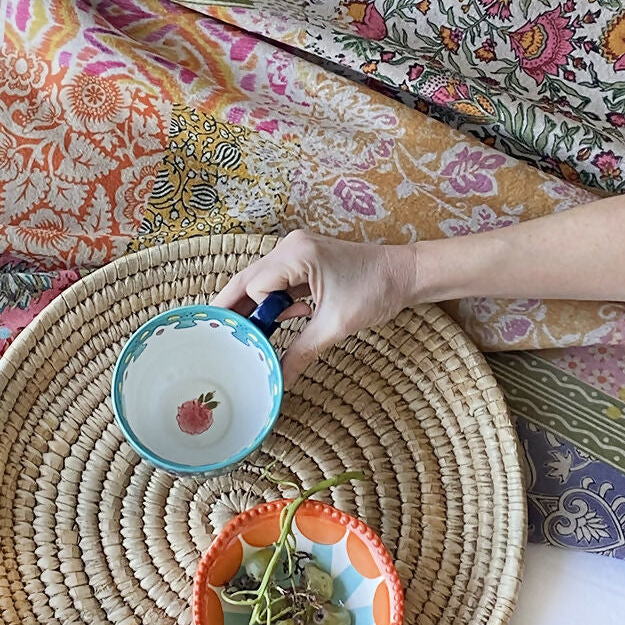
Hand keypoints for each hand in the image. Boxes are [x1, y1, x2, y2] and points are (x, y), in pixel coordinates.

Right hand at [212, 230, 416, 384]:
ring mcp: (297, 250)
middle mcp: (290, 246)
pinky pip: (279, 281)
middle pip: (248, 279)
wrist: (406, 274)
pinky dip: (279, 302)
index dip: (254, 316)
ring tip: (267, 332)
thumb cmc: (376, 291)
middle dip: (238, 308)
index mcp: (296, 255)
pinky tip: (291, 317)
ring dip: (263, 307)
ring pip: (261, 281)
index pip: (255, 288)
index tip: (251, 341)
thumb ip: (301, 351)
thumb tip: (279, 379)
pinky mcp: (304, 258)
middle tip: (219, 334)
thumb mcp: (335, 326)